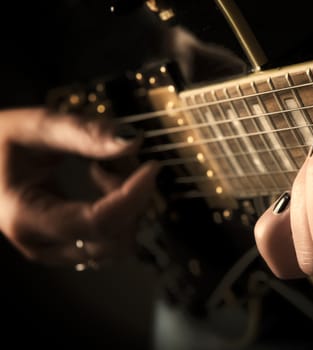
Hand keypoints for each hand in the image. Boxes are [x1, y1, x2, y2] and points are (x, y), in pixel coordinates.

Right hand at [0, 107, 159, 267]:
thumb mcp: (34, 127)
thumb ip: (82, 133)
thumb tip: (132, 141)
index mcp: (26, 218)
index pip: (99, 223)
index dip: (134, 196)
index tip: (152, 166)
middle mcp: (41, 245)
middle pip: (115, 239)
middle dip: (130, 199)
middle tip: (116, 159)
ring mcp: (55, 251)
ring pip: (118, 244)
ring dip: (127, 205)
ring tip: (104, 167)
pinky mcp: (67, 246)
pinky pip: (111, 239)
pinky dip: (119, 211)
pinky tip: (102, 180)